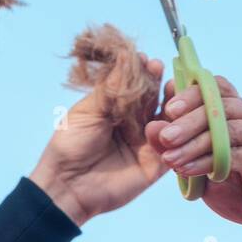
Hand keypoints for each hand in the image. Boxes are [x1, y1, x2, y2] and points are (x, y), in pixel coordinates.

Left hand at [29, 55, 166, 225]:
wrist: (67, 186)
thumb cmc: (69, 146)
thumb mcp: (88, 111)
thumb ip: (111, 88)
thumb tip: (127, 55)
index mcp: (117, 108)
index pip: (138, 86)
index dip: (145, 73)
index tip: (147, 61)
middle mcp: (135, 124)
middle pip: (157, 99)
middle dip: (162, 84)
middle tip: (163, 71)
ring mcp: (147, 143)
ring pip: (169, 121)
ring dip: (173, 105)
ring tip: (173, 90)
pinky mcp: (156, 165)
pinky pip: (173, 147)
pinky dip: (174, 133)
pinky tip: (171, 121)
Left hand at [145, 76, 241, 241]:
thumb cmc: (236, 190)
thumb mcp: (200, 167)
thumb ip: (179, 148)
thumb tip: (151, 127)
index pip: (217, 88)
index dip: (193, 94)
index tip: (168, 108)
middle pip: (220, 107)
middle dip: (188, 121)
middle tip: (165, 137)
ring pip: (227, 132)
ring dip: (194, 145)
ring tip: (169, 159)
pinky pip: (236, 157)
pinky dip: (208, 163)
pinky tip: (187, 171)